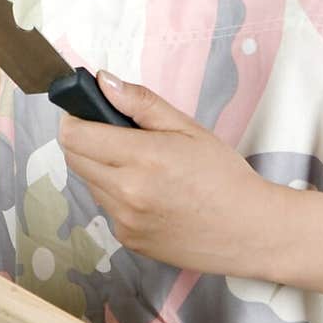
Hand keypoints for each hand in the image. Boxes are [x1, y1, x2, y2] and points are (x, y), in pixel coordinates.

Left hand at [57, 72, 274, 276]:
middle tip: (117, 135)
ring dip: (103, 169)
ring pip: (89, 183)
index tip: (88, 112)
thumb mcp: (188, 128)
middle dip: (86, 140)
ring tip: (142, 166)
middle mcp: (127, 193)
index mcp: (143, 158)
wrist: (249, 230)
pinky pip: (107, 208)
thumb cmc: (225, 177)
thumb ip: (141, 103)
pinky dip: (118, 195)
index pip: (74, 135)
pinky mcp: (128, 239)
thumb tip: (104, 82)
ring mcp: (125, 221)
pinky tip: (151, 193)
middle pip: (73, 158)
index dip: (75, 117)